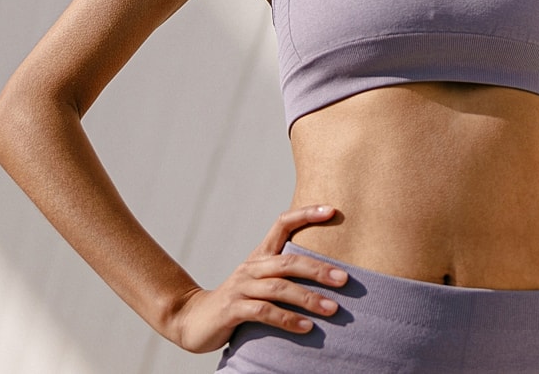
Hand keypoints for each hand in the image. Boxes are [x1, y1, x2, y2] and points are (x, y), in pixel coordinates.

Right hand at [163, 205, 347, 353]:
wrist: (193, 320)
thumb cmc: (239, 300)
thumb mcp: (262, 281)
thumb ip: (286, 274)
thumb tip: (332, 272)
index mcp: (260, 256)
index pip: (282, 224)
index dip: (306, 214)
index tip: (333, 210)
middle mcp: (251, 267)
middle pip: (288, 261)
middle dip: (319, 269)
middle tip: (345, 279)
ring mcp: (241, 287)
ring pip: (279, 288)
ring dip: (308, 298)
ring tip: (332, 309)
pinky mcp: (232, 310)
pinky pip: (264, 312)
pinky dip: (287, 319)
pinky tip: (306, 327)